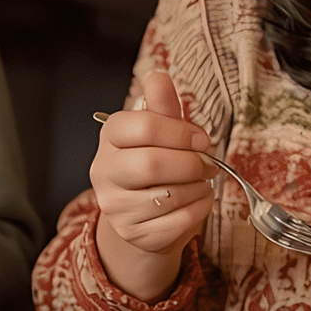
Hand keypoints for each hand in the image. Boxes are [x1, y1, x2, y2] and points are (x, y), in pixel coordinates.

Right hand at [90, 71, 213, 302]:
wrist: (144, 215)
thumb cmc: (156, 163)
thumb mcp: (159, 131)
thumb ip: (161, 104)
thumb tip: (158, 76)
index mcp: (109, 138)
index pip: (142, 127)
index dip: (180, 131)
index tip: (201, 138)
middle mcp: (103, 172)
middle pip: (151, 164)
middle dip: (190, 163)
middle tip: (206, 163)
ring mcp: (115, 207)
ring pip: (168, 196)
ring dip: (198, 187)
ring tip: (200, 182)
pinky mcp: (134, 234)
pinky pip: (178, 222)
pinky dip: (199, 209)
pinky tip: (196, 201)